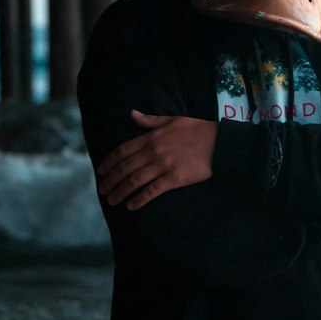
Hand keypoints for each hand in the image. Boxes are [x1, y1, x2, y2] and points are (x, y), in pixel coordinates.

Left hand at [97, 110, 216, 210]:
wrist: (220, 143)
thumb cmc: (197, 130)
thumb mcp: (172, 120)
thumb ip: (149, 120)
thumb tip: (131, 114)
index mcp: (151, 137)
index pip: (122, 151)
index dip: (108, 162)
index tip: (100, 171)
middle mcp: (154, 151)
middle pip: (124, 168)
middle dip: (110, 181)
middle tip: (102, 190)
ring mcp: (163, 165)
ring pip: (134, 181)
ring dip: (120, 192)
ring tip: (112, 200)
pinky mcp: (174, 179)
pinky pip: (152, 191)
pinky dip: (139, 199)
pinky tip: (132, 206)